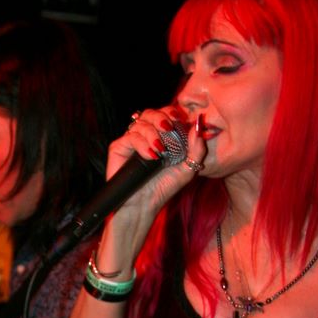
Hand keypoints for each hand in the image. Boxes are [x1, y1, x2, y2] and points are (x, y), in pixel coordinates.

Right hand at [97, 106, 207, 270]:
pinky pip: (129, 136)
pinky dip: (141, 143)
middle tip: (170, 128)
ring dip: (152, 133)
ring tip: (160, 150)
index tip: (181, 121)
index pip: (165, 114)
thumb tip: (198, 126)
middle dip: (161, 117)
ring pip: (140, 123)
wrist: (144, 205)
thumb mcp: (188, 168)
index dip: (172, 112)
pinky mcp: (118, 148)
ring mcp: (131, 141)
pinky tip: (151, 156)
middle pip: (150, 112)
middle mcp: (145, 136)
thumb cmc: (164, 188)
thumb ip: (197, 148)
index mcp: (161, 136)